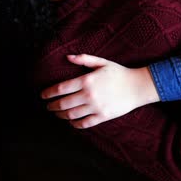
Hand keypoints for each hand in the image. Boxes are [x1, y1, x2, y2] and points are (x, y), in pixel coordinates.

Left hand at [40, 54, 159, 128]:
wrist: (138, 86)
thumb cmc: (120, 73)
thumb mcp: (102, 62)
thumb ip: (84, 59)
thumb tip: (68, 57)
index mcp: (86, 80)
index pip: (60, 89)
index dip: (48, 93)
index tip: (43, 95)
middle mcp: (89, 95)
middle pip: (63, 104)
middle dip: (52, 106)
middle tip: (48, 106)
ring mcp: (95, 107)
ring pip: (71, 115)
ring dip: (60, 115)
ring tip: (57, 114)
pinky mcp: (103, 116)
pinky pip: (84, 123)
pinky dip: (74, 124)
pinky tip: (71, 121)